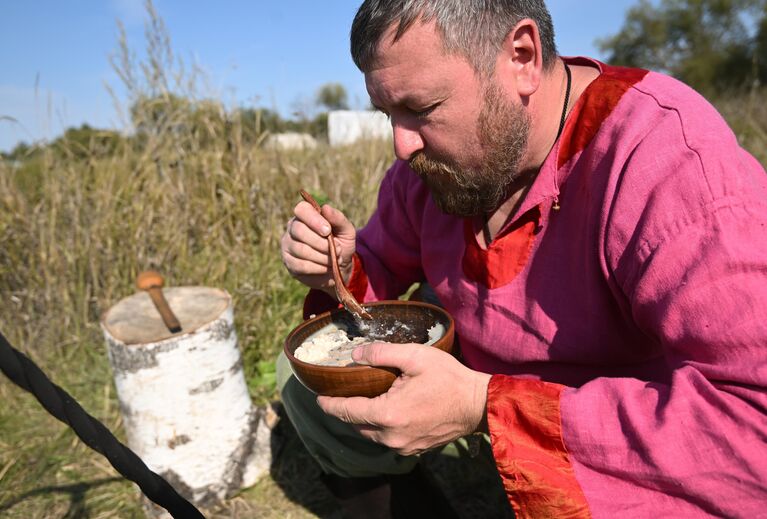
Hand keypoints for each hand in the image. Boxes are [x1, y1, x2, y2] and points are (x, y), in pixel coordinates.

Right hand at [281, 200, 355, 294]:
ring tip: (335, 259)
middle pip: (299, 230)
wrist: (338, 269)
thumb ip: (338, 219)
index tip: (328, 231)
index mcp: (306, 215)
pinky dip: (318, 268)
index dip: (314, 220)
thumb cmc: (341, 245)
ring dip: (323, 257)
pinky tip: (327, 268)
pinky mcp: (289, 262)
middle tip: (338, 250)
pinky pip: (301, 265)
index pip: (301, 209)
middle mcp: (292, 227)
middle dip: (322, 243)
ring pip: (301, 249)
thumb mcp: (346, 231)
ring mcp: (288, 245)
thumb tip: (325, 208)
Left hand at [317, 342, 490, 455]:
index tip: (318, 398)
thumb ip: (382, 354)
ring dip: (365, 419)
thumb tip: (356, 354)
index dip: (330, 404)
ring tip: (364, 400)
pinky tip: (387, 410)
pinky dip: (382, 426)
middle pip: (357, 425)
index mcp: (388, 414)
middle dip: (347, 411)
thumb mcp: (414, 356)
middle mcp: (391, 436)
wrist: (478, 404)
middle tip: (342, 393)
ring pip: (371, 434)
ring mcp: (403, 446)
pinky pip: (388, 439)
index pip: (347, 412)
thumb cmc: (449, 378)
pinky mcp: (414, 448)